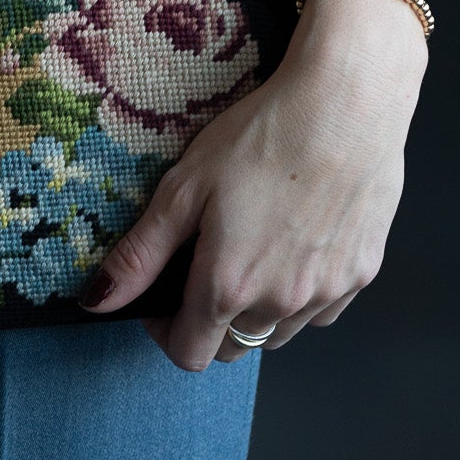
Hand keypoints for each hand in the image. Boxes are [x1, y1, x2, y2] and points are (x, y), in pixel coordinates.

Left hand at [76, 0, 427, 370]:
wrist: (347, 105)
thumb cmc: (263, 136)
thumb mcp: (184, 187)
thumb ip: (140, 253)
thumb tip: (97, 301)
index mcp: (229, 285)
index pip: (190, 353)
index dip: (165, 332)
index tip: (161, 298)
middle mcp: (281, 302)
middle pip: (234, 349)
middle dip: (209, 324)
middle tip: (202, 269)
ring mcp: (327, 293)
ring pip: (279, 333)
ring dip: (256, 312)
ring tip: (249, 253)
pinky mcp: (362, 275)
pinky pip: (322, 311)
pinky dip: (301, 296)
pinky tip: (293, 248)